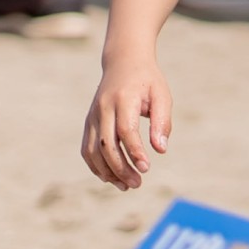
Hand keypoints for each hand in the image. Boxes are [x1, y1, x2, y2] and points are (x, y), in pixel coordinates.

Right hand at [82, 53, 174, 189]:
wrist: (123, 62)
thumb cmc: (147, 81)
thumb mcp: (162, 95)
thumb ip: (162, 122)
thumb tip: (160, 150)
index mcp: (123, 99)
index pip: (126, 130)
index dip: (135, 151)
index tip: (146, 167)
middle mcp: (103, 108)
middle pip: (107, 145)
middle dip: (121, 168)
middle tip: (138, 183)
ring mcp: (92, 116)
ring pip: (93, 150)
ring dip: (107, 172)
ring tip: (127, 185)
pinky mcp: (88, 123)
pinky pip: (87, 149)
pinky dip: (96, 166)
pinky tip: (111, 177)